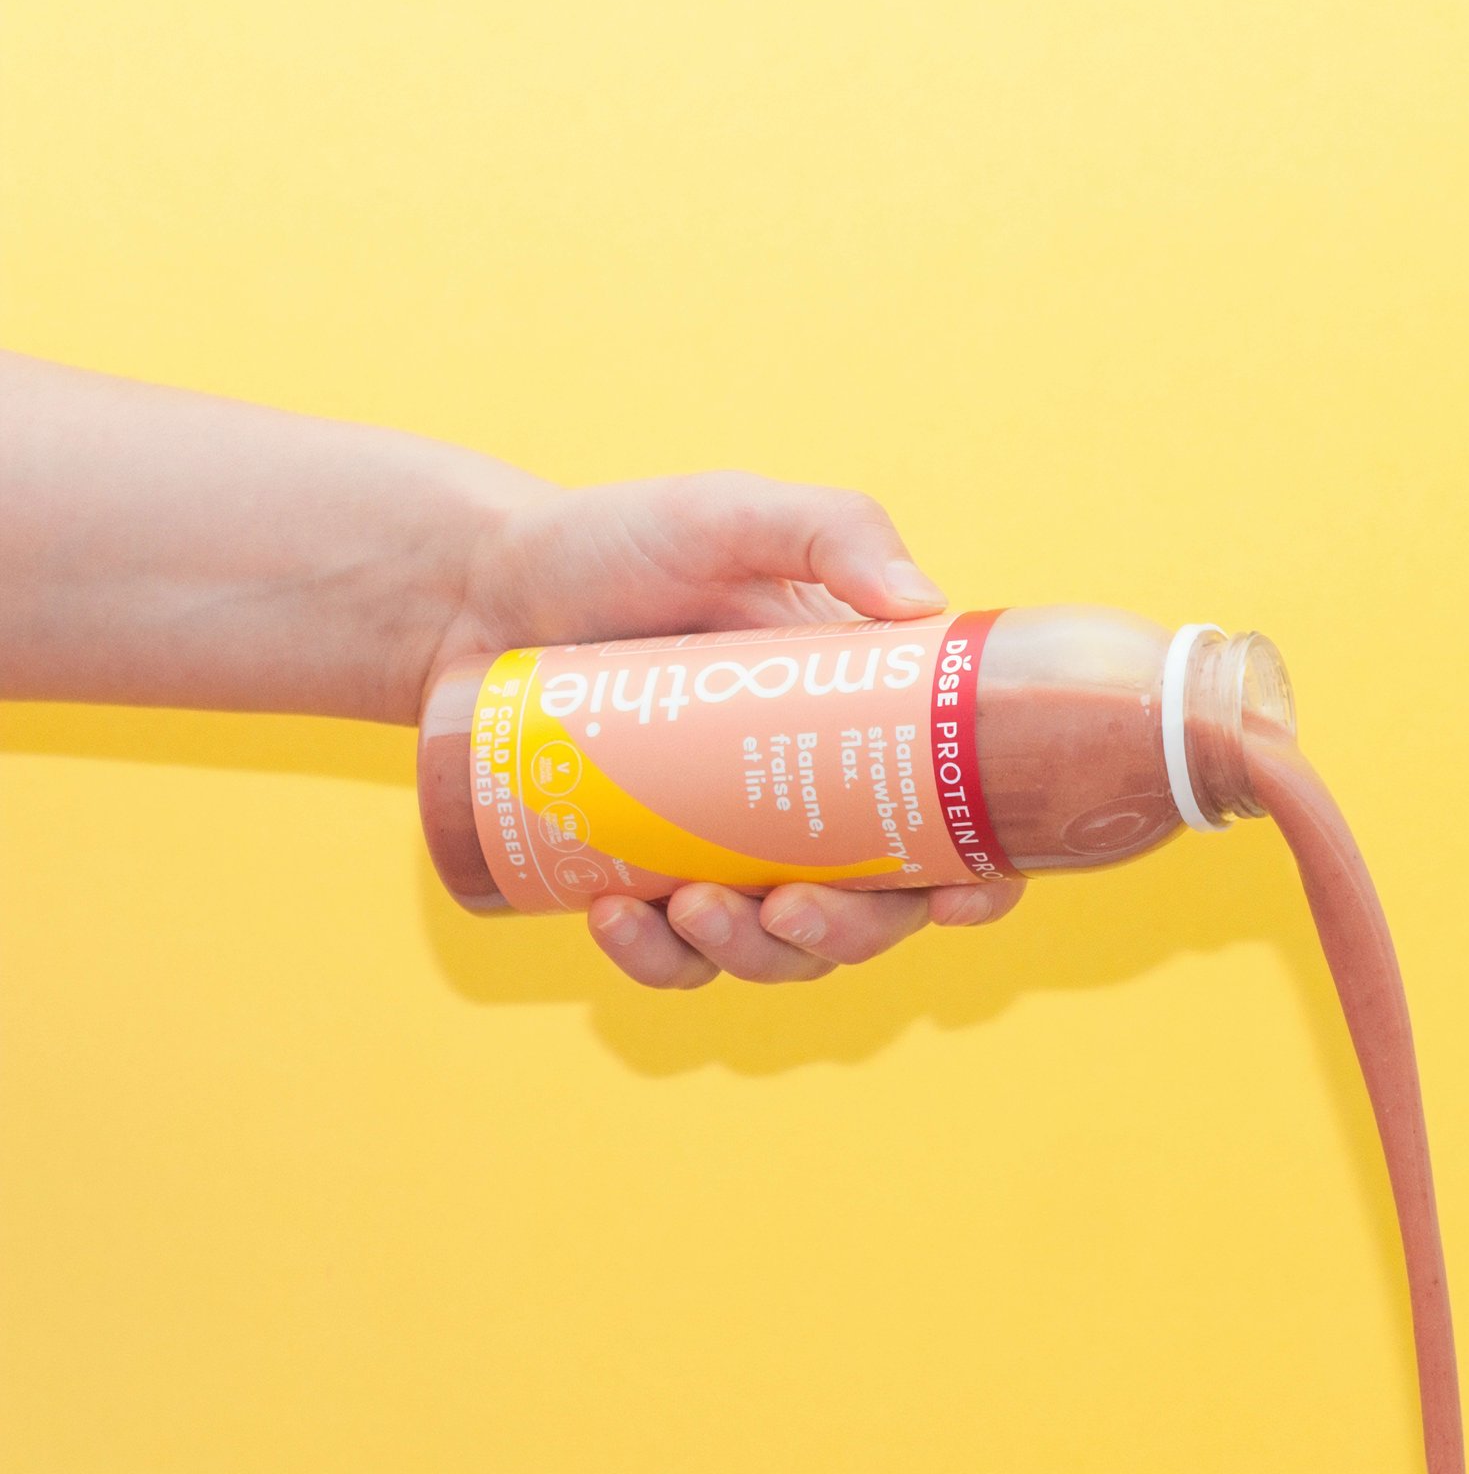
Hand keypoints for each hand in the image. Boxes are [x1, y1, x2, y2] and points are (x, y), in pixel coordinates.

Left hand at [429, 470, 1025, 988]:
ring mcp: (732, 850)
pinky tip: (613, 916)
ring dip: (750, 957)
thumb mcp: (732, 515)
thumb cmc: (622, 543)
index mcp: (866, 725)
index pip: (952, 822)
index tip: (957, 896)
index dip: (980, 878)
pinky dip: (654, 958)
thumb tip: (925, 605)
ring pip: (780, 950)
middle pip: (876, 911)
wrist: (482, 588)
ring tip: (685, 911)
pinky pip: (674, 955)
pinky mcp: (650, 878)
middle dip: (846, 934)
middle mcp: (813, 802)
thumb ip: (835, 529)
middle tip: (790, 909)